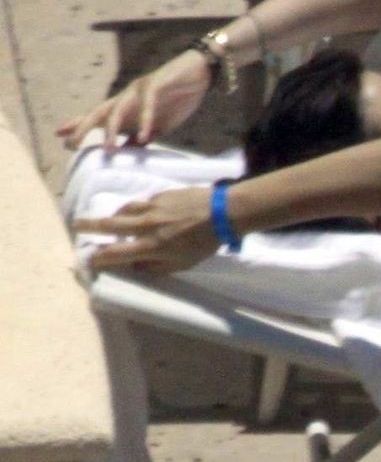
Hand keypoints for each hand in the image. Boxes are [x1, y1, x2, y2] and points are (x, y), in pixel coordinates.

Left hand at [58, 50, 212, 150]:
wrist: (199, 72)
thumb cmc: (178, 98)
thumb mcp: (160, 124)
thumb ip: (143, 137)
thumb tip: (127, 152)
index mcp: (126, 105)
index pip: (97, 116)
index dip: (78, 124)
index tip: (60, 136)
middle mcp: (127, 96)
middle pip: (98, 112)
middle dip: (82, 128)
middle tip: (70, 144)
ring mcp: (139, 90)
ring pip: (118, 110)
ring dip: (111, 130)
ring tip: (108, 148)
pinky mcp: (157, 86)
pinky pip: (147, 105)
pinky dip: (145, 121)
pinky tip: (145, 136)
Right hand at [72, 188, 219, 272]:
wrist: (222, 212)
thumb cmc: (206, 242)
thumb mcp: (183, 263)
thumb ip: (157, 267)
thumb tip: (136, 266)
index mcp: (152, 246)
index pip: (116, 254)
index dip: (99, 258)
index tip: (87, 260)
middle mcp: (146, 226)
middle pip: (109, 225)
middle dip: (89, 226)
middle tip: (75, 224)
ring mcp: (151, 208)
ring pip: (124, 211)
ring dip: (115, 216)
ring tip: (111, 220)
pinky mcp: (159, 195)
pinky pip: (142, 203)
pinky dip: (138, 209)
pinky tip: (143, 212)